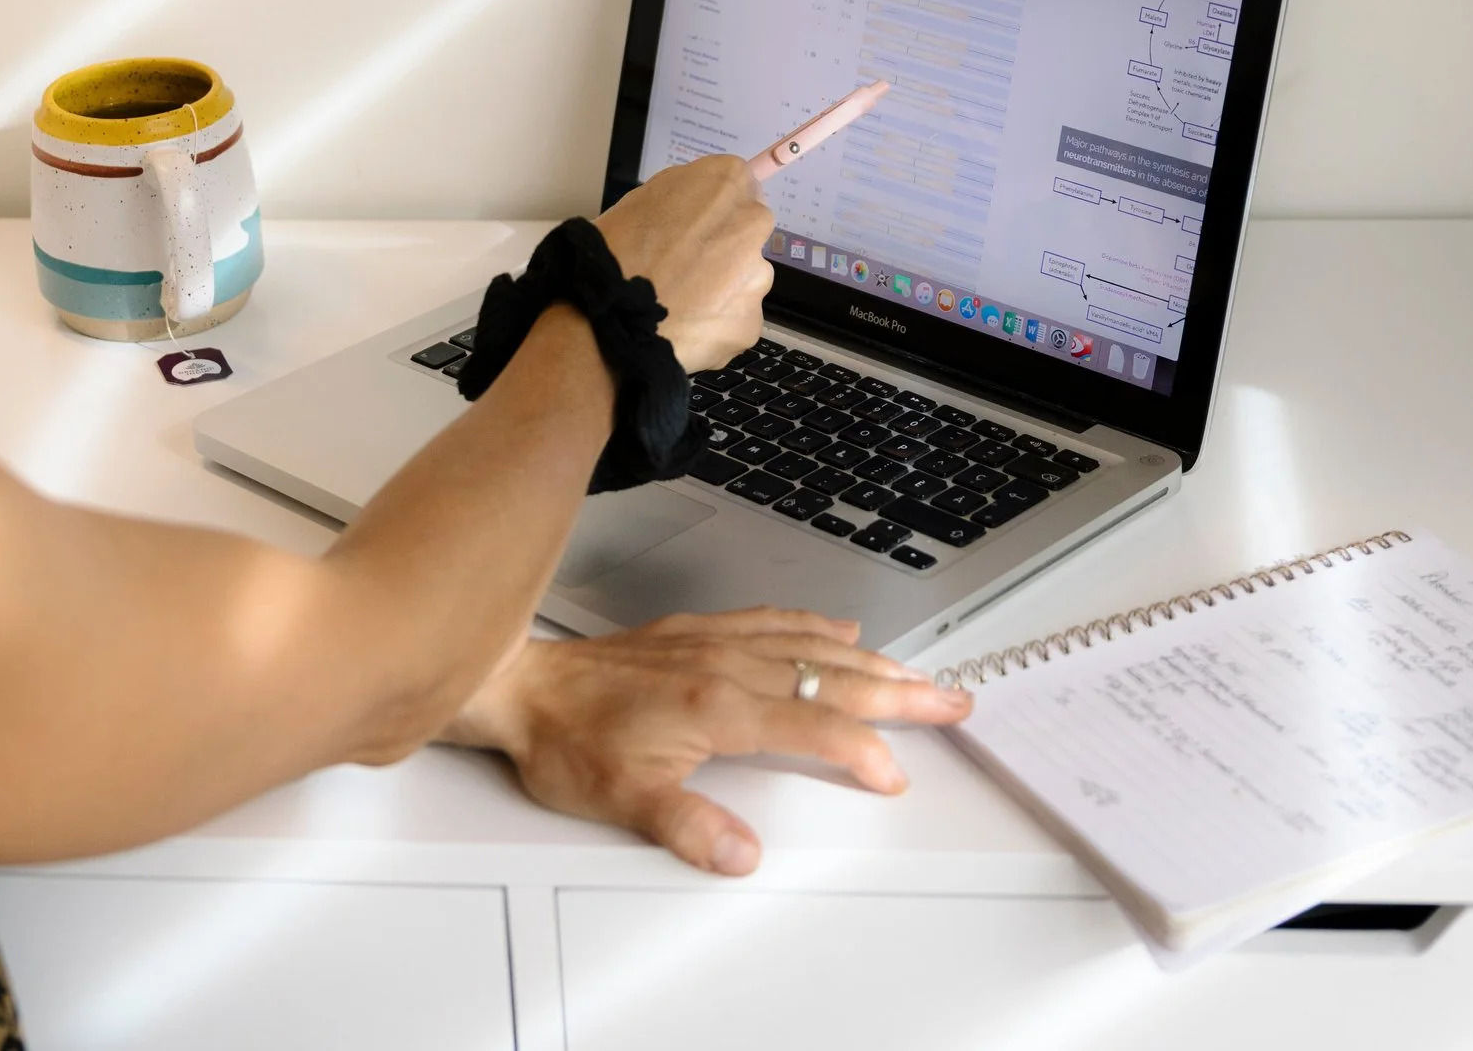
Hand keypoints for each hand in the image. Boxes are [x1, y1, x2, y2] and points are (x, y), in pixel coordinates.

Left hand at [441, 609, 971, 874]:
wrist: (520, 684)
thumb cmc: (565, 738)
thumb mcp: (622, 798)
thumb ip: (687, 826)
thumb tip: (740, 854)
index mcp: (718, 706)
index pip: (814, 726)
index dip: (863, 750)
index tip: (894, 775)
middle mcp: (725, 665)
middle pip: (832, 677)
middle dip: (900, 693)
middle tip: (953, 702)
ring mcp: (714, 643)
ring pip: (812, 646)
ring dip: (872, 660)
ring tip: (918, 673)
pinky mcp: (696, 632)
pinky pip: (772, 620)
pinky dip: (814, 625)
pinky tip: (837, 629)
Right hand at [594, 155, 772, 371]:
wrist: (606, 315)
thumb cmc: (613, 251)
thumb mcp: (643, 198)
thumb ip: (686, 195)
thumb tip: (701, 203)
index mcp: (726, 184)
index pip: (740, 186)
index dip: (716, 209)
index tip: (699, 225)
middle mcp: (751, 224)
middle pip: (749, 233)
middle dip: (726, 248)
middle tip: (684, 267)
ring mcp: (755, 277)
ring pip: (745, 281)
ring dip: (722, 290)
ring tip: (678, 303)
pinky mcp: (748, 322)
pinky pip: (736, 320)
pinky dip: (716, 325)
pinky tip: (684, 326)